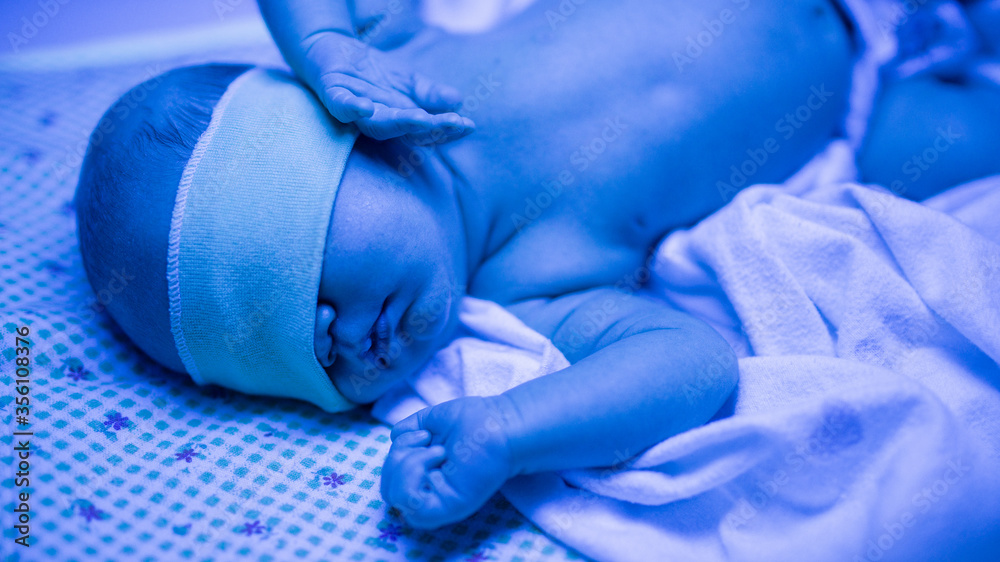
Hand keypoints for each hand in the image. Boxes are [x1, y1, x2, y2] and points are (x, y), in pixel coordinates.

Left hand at [301, 32, 473, 143]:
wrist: (332, 49)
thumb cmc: (371, 72)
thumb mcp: (407, 80)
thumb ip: (429, 93)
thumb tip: (457, 101)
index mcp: (397, 119)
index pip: (424, 130)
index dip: (446, 129)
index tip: (468, 126)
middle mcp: (377, 120)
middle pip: (403, 131)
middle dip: (428, 129)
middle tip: (451, 123)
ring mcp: (354, 109)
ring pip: (376, 124)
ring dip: (398, 123)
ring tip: (422, 119)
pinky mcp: (332, 92)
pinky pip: (340, 105)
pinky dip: (352, 108)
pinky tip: (365, 106)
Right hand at [380, 396, 514, 528]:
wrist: (501, 423)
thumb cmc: (475, 419)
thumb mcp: (429, 421)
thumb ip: (407, 432)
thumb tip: (393, 439)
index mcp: (426, 477)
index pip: (391, 481)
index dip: (395, 457)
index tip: (422, 435)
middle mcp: (431, 493)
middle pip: (388, 490)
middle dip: (397, 458)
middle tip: (426, 441)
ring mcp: (438, 503)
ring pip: (394, 497)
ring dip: (407, 463)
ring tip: (438, 449)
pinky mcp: (448, 508)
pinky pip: (410, 504)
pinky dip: (413, 474)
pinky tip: (438, 456)